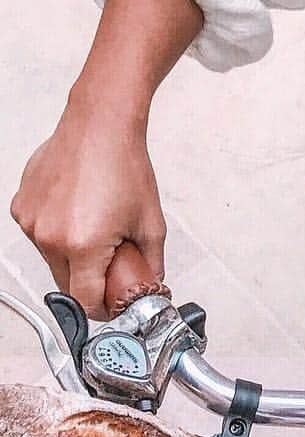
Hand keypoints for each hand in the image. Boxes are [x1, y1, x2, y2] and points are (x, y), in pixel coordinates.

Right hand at [11, 0, 201, 320]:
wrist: (100, 127)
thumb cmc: (126, 169)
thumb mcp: (152, 225)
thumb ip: (152, 265)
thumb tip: (151, 286)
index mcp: (82, 245)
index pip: (85, 300)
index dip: (103, 309)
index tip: (114, 305)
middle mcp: (49, 236)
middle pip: (66, 284)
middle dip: (90, 285)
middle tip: (113, 271)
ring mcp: (30, 220)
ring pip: (52, 261)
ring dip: (73, 260)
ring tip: (98, 235)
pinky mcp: (21, 206)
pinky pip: (41, 236)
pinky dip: (59, 237)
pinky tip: (80, 216)